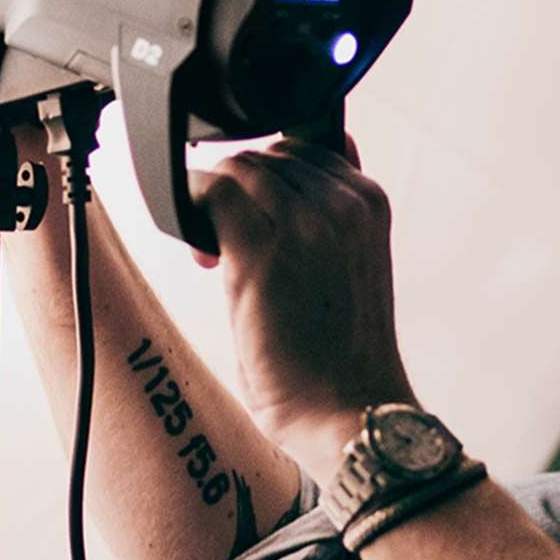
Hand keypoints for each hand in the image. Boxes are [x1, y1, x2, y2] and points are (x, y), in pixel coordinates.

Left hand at [196, 135, 414, 474]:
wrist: (348, 410)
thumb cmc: (346, 352)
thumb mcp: (354, 261)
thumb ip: (331, 211)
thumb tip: (302, 164)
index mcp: (368, 202)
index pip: (300, 148)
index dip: (268, 182)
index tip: (257, 222)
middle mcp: (341, 203)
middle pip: (263, 157)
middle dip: (237, 192)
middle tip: (230, 246)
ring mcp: (304, 223)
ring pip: (234, 171)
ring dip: (214, 205)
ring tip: (220, 258)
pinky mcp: (262, 252)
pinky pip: (208, 195)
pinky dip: (192, 213)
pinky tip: (205, 257)